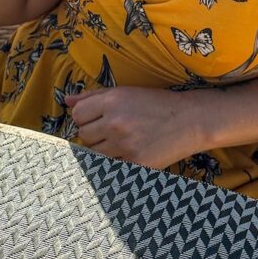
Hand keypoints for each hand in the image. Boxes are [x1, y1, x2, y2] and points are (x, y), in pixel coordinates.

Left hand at [64, 86, 202, 168]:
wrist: (190, 120)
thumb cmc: (157, 103)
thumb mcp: (125, 92)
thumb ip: (93, 96)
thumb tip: (67, 102)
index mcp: (112, 102)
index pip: (78, 115)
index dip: (85, 117)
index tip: (97, 119)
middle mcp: (115, 123)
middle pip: (84, 135)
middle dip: (94, 133)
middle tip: (113, 130)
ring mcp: (125, 145)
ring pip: (95, 153)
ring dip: (103, 149)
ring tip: (122, 141)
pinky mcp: (135, 164)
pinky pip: (111, 166)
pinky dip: (116, 161)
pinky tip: (130, 152)